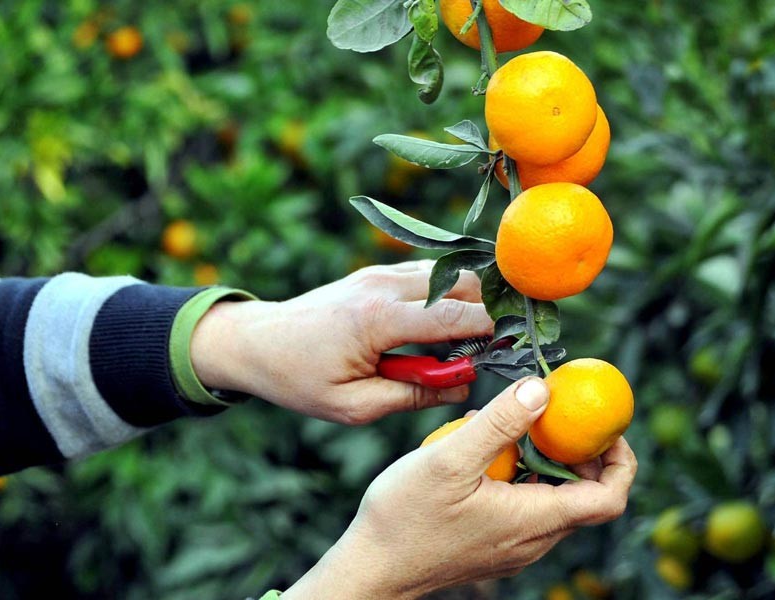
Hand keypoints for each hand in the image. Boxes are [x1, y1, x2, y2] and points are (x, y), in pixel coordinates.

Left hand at [190, 260, 493, 423]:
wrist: (256, 341)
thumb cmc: (299, 379)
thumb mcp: (354, 405)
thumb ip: (413, 396)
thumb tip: (462, 386)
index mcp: (377, 320)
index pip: (453, 317)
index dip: (491, 330)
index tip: (517, 346)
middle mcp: (383, 286)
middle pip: (460, 285)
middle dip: (490, 310)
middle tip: (506, 342)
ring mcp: (379, 274)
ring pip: (449, 274)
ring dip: (470, 300)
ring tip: (482, 334)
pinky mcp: (376, 273)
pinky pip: (428, 275)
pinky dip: (448, 293)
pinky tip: (453, 320)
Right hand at [283, 378, 637, 599]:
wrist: (369, 570)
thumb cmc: (404, 518)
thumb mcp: (450, 459)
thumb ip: (499, 423)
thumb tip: (541, 389)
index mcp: (534, 521)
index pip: (609, 499)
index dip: (620, 461)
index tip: (604, 428)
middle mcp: (533, 541)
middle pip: (586, 498)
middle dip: (584, 455)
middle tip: (561, 417)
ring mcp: (515, 548)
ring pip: (556, 502)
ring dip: (551, 464)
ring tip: (523, 429)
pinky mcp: (495, 546)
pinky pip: (529, 510)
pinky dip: (527, 478)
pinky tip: (493, 454)